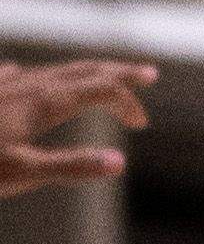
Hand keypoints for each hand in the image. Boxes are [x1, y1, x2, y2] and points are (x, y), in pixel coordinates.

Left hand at [0, 58, 152, 191]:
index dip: (127, 104)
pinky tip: (20, 73)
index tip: (140, 125)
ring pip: (55, 71)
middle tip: (149, 74)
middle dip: (120, 73)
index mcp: (45, 102)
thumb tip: (120, 162)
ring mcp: (7, 84)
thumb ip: (71, 166)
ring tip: (102, 76)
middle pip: (84, 71)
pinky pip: (18, 75)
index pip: (103, 90)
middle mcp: (29, 86)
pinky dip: (36, 77)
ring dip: (86, 73)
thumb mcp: (22, 172)